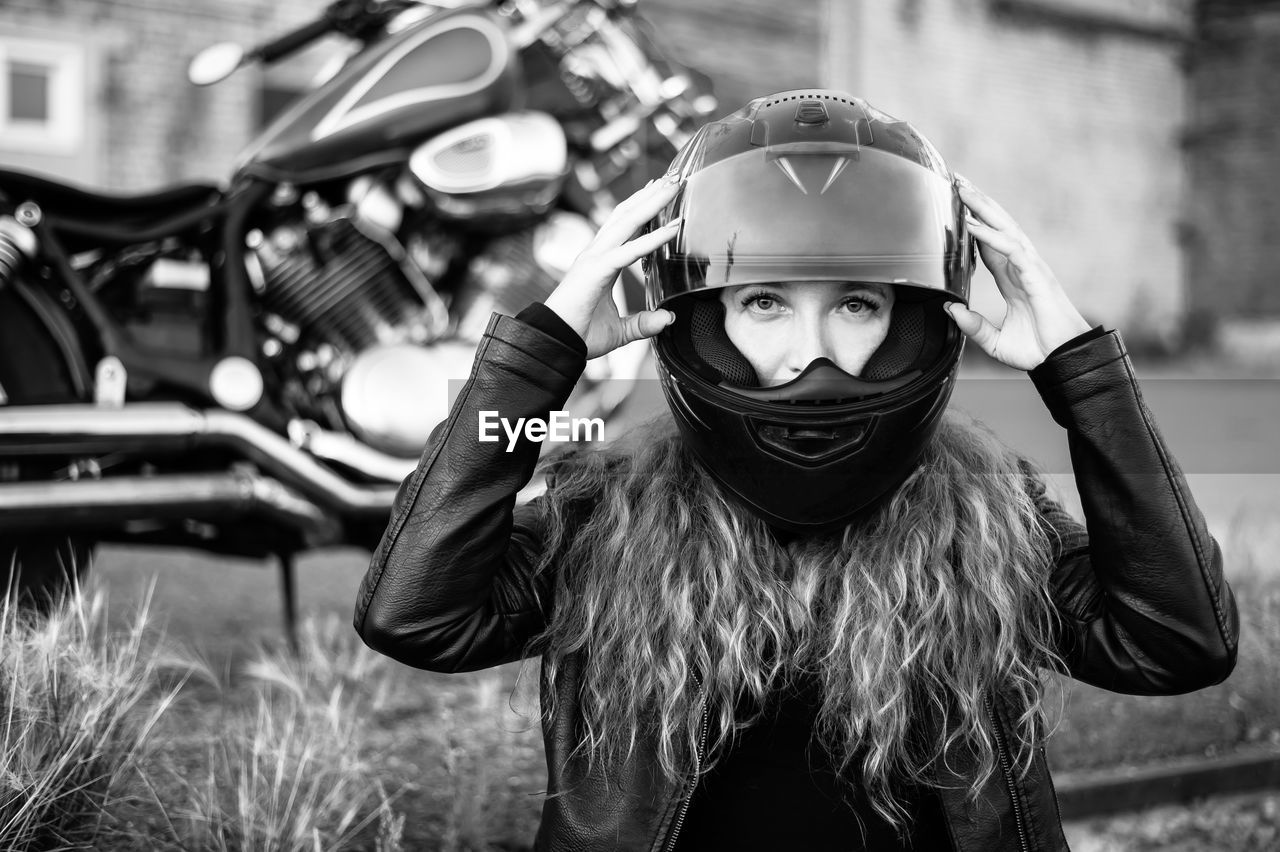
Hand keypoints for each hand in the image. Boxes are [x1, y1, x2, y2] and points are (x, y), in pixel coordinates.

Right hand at [544, 176, 682, 358]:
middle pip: (627, 215)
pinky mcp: (597, 270)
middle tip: (673, 176)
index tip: (659, 191)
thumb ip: (643, 324)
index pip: (623, 227)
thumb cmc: (580, 336)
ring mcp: (594, 259)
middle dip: (650, 195)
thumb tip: (667, 319)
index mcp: (599, 263)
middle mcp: (596, 254)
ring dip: (653, 202)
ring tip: (673, 185)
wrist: (555, 345)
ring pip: (628, 222)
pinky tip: (674, 227)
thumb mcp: (621, 331)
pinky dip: (654, 238)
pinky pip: (631, 250)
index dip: (641, 207)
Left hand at [945, 175, 1091, 370]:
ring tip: (962, 190)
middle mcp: (1022, 268)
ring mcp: (1031, 268)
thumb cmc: (1038, 350)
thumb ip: (972, 326)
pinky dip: (990, 235)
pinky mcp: (1037, 276)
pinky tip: (972, 225)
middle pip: (998, 227)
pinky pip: (1011, 249)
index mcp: (1013, 279)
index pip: (989, 245)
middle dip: (978, 204)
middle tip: (956, 181)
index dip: (974, 225)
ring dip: (983, 208)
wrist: (1063, 361)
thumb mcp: (995, 341)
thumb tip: (950, 310)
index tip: (955, 208)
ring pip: (1005, 229)